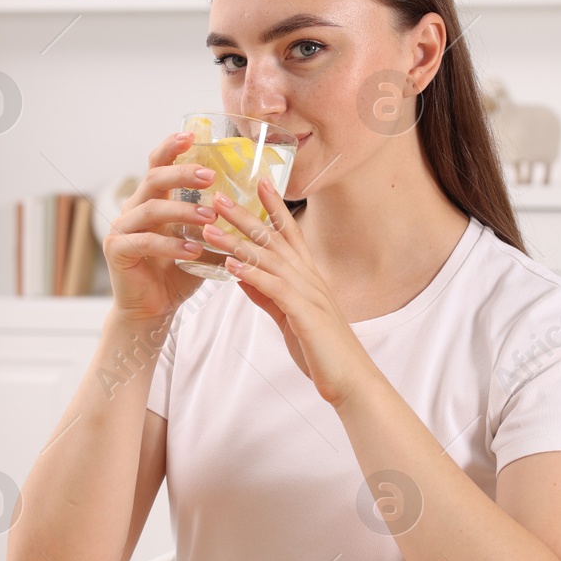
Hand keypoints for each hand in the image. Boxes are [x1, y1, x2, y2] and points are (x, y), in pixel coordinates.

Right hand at [102, 131, 218, 325]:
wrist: (153, 309)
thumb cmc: (177, 274)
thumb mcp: (200, 243)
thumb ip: (214, 223)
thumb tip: (252, 205)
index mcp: (151, 201)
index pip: (157, 165)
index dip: (171, 147)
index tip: (191, 135)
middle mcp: (133, 209)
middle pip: (153, 179)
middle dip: (182, 174)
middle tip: (210, 176)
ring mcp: (121, 229)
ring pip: (150, 209)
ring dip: (182, 211)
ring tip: (210, 217)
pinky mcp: (117, 250)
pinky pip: (145, 242)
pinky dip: (171, 245)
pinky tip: (193, 251)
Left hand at [205, 180, 379, 406]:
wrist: (349, 379)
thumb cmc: (321, 349)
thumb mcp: (288, 315)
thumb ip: (266, 293)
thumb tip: (242, 274)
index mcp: (308, 276)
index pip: (289, 232)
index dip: (273, 206)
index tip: (257, 180)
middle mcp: (310, 278)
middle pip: (274, 238)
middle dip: (245, 215)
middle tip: (218, 195)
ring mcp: (309, 294)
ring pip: (270, 259)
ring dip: (238, 241)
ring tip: (210, 227)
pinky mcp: (305, 314)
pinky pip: (275, 289)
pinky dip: (252, 274)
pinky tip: (231, 266)